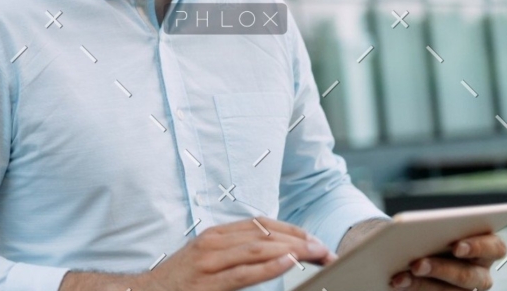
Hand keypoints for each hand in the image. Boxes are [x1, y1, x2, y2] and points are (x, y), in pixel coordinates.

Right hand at [134, 216, 337, 290]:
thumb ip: (233, 251)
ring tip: (316, 254)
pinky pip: (244, 271)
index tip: (313, 239)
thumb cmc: (180, 279)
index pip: (262, 224)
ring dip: (293, 249)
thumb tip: (270, 251)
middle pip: (265, 233)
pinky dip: (269, 265)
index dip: (291, 229)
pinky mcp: (209, 281)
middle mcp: (214, 242)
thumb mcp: (207, 258)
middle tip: (325, 249)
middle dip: (299, 239)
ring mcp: (210, 260)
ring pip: (259, 248)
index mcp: (216, 234)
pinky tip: (289, 262)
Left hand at [389, 232, 506, 289]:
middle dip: (441, 269)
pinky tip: (397, 282)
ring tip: (399, 278)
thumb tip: (409, 228)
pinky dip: (414, 289)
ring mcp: (464, 289)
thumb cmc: (424, 231)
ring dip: (422, 284)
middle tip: (417, 264)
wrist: (405, 248)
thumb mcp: (429, 225)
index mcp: (486, 246)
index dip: (478, 247)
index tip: (457, 247)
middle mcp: (480, 271)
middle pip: (468, 275)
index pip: (494, 247)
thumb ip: (432, 227)